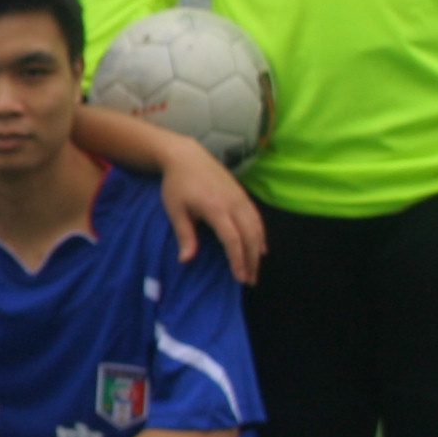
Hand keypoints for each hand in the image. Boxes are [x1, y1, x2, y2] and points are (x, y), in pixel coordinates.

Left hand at [153, 138, 265, 283]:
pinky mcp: (242, 195)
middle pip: (249, 236)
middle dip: (251, 260)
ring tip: (255, 270)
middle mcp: (233, 204)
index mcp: (216, 208)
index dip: (237, 260)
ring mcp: (240, 198)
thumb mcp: (175, 210)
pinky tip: (261, 249)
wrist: (187, 156)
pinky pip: (257, 218)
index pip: (232, 239)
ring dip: (258, 251)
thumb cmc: (177, 184)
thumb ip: (184, 235)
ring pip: (257, 227)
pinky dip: (261, 235)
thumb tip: (186, 260)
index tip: (239, 277)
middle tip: (249, 280)